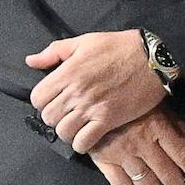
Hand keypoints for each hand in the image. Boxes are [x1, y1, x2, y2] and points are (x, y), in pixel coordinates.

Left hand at [26, 30, 165, 152]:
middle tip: (68, 112)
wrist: (154, 59)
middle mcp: (76, 92)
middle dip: (55, 116)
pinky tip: (88, 135)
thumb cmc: (120, 47)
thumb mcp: (86, 41)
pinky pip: (83, 142)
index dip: (43, 101)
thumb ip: (55, 51)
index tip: (56, 99)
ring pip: (63, 132)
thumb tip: (30, 61)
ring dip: (68, 131)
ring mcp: (92, 107)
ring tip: (78, 125)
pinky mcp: (108, 119)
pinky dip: (82, 143)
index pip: (37, 98)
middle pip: (48, 117)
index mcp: (68, 72)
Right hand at [89, 106, 184, 184]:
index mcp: (158, 126)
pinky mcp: (103, 161)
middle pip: (167, 173)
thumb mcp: (159, 106)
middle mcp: (142, 142)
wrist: (94, 100)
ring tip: (158, 183)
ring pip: (145, 182)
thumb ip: (180, 123)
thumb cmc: (132, 103)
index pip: (183, 155)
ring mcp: (122, 153)